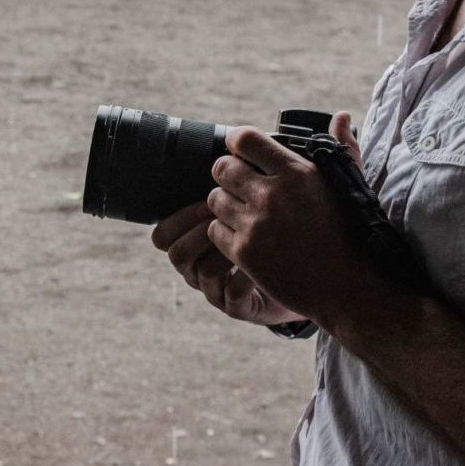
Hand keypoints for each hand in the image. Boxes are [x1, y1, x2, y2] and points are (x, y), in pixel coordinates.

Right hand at [152, 201, 306, 326]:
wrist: (301, 279)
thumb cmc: (271, 240)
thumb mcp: (247, 214)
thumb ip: (231, 194)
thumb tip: (228, 157)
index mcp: (193, 247)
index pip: (163, 236)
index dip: (179, 219)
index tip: (206, 202)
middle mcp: (198, 271)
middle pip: (177, 255)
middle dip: (199, 232)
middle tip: (224, 218)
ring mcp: (216, 292)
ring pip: (202, 273)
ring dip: (223, 251)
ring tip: (246, 237)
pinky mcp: (238, 308)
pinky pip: (232, 294)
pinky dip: (246, 275)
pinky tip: (264, 261)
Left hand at [202, 119, 380, 325]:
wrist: (348, 287)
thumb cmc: (352, 233)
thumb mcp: (351, 184)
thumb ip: (342, 146)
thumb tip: (341, 115)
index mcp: (296, 172)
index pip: (244, 139)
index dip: (237, 143)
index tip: (240, 152)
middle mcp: (272, 194)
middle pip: (221, 168)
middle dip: (227, 174)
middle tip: (238, 185)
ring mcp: (255, 225)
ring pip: (214, 199)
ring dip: (225, 204)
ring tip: (243, 212)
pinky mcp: (244, 253)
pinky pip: (214, 230)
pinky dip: (224, 232)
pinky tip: (244, 237)